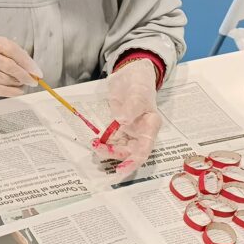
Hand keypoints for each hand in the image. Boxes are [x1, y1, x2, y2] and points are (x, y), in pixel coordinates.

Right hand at [0, 32, 41, 96]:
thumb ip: (4, 47)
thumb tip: (28, 63)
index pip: (12, 49)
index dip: (27, 61)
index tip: (36, 70)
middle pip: (11, 66)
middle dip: (26, 75)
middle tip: (34, 80)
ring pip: (6, 78)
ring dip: (18, 83)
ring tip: (24, 83)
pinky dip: (11, 92)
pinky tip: (18, 91)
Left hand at [94, 60, 161, 177]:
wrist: (131, 73)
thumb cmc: (140, 82)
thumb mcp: (137, 92)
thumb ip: (132, 107)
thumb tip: (123, 121)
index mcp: (151, 126)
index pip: (144, 149)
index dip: (133, 162)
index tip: (121, 170)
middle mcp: (142, 132)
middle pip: (130, 152)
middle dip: (114, 155)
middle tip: (97, 149)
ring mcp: (130, 131)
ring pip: (119, 149)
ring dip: (106, 150)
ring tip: (93, 143)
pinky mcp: (119, 128)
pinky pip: (112, 141)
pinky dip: (103, 144)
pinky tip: (94, 141)